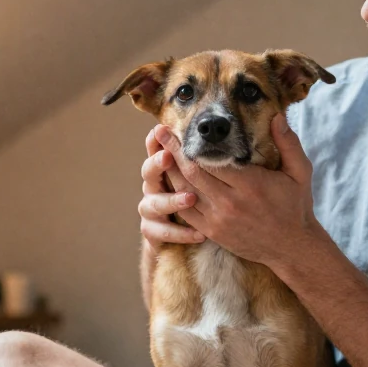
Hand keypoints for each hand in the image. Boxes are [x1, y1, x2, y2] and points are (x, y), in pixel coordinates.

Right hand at [138, 126, 204, 248]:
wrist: (177, 236)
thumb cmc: (195, 197)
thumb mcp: (199, 174)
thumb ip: (203, 158)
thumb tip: (218, 134)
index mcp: (161, 167)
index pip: (155, 150)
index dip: (157, 141)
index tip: (161, 131)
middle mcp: (152, 186)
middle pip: (149, 172)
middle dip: (158, 163)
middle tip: (168, 155)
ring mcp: (149, 209)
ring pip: (154, 204)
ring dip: (172, 201)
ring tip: (190, 199)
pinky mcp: (151, 231)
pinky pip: (162, 232)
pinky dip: (181, 233)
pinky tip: (199, 235)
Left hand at [154, 113, 327, 268]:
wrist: (291, 247)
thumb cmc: (295, 206)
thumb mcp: (300, 172)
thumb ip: (288, 144)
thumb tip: (277, 116)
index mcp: (250, 184)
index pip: (212, 160)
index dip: (191, 144)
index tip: (178, 127)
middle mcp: (230, 202)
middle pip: (192, 173)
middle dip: (173, 151)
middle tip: (159, 132)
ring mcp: (219, 219)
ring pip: (185, 192)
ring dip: (169, 172)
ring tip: (157, 153)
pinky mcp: (212, 232)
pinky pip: (185, 212)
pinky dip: (174, 196)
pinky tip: (167, 181)